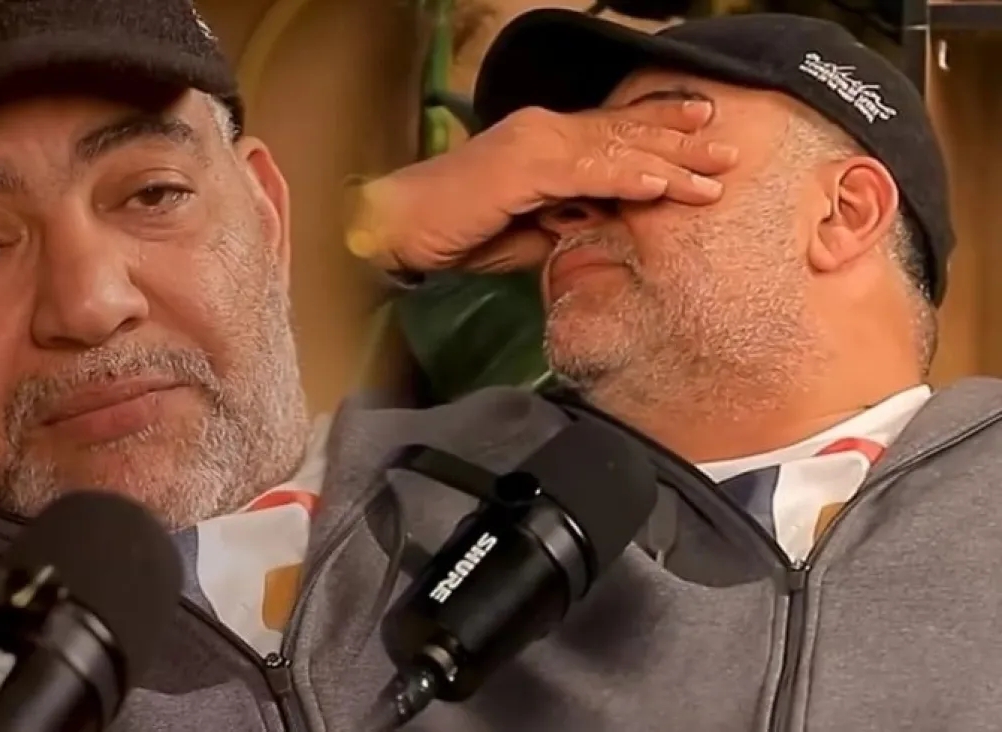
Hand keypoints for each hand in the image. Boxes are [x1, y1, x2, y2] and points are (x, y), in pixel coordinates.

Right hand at [346, 100, 738, 273]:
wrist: (401, 226)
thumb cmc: (459, 230)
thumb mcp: (529, 228)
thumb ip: (570, 219)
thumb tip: (609, 225)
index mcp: (546, 141)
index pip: (614, 132)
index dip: (661, 130)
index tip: (705, 135)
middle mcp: (544, 130)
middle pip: (625, 133)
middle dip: (681, 141)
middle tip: (730, 149)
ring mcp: (534, 143)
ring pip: (615, 149)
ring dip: (668, 160)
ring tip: (714, 171)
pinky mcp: (522, 166)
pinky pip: (586, 170)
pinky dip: (625, 175)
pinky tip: (660, 182)